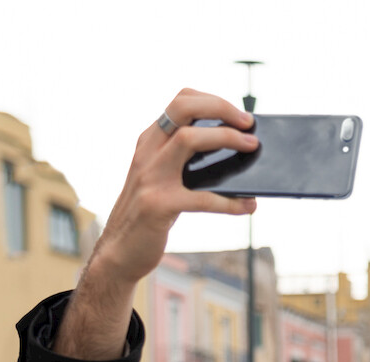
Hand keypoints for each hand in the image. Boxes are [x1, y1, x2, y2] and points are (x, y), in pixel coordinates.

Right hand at [83, 89, 258, 293]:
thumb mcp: (162, 179)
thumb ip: (186, 163)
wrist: (118, 253)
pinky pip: (202, 198)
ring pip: (188, 139)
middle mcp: (147, 153)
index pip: (179, 101)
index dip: (212, 100)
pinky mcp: (158, 206)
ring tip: (252, 148)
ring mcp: (150, 177)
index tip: (238, 114)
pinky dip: (230, 202)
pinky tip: (247, 206)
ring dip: (226, 138)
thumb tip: (236, 154)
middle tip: (248, 124)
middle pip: (183, 108)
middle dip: (220, 108)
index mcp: (150, 142)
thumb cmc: (150, 214)